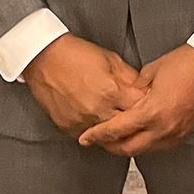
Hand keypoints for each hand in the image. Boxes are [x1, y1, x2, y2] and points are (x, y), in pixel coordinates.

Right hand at [21, 34, 142, 137]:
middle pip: (127, 128)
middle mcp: (97, 110)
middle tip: (138, 118)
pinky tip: (100, 121)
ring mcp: (82, 121)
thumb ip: (131, 78)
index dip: (148, 108)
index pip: (141, 110)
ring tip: (119, 121)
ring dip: (116, 131)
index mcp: (111, 91)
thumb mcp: (111, 60)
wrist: (43, 58)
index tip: (150, 106)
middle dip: (135, 123)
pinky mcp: (69, 127)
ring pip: (109, 138)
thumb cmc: (75, 55)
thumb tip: (145, 91)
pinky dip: (97, 132)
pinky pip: (89, 137)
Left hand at [78, 44, 193, 157]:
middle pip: (129, 148)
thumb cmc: (186, 62)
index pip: (117, 130)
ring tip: (117, 138)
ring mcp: (177, 133)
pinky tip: (141, 135)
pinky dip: (147, 143)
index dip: (98, 135)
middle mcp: (164, 128)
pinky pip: (161, 146)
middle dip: (110, 147)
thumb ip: (133, 91)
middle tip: (98, 141)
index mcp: (152, 112)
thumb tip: (122, 101)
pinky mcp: (186, 133)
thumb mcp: (150, 72)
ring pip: (146, 150)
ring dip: (130, 146)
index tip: (85, 138)